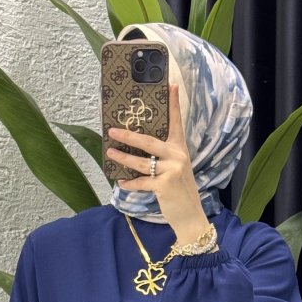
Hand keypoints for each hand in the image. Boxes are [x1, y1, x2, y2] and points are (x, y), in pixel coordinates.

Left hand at [106, 82, 208, 244]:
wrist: (191, 215)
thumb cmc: (180, 192)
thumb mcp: (177, 169)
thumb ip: (164, 157)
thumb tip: (140, 149)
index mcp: (180, 149)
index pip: (176, 122)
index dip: (174, 104)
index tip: (171, 85)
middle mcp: (177, 156)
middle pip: (148, 141)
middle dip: (128, 135)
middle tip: (112, 130)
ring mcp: (171, 171)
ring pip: (141, 162)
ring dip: (123, 158)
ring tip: (110, 153)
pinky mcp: (164, 186)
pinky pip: (141, 182)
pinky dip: (130, 183)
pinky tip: (121, 182)